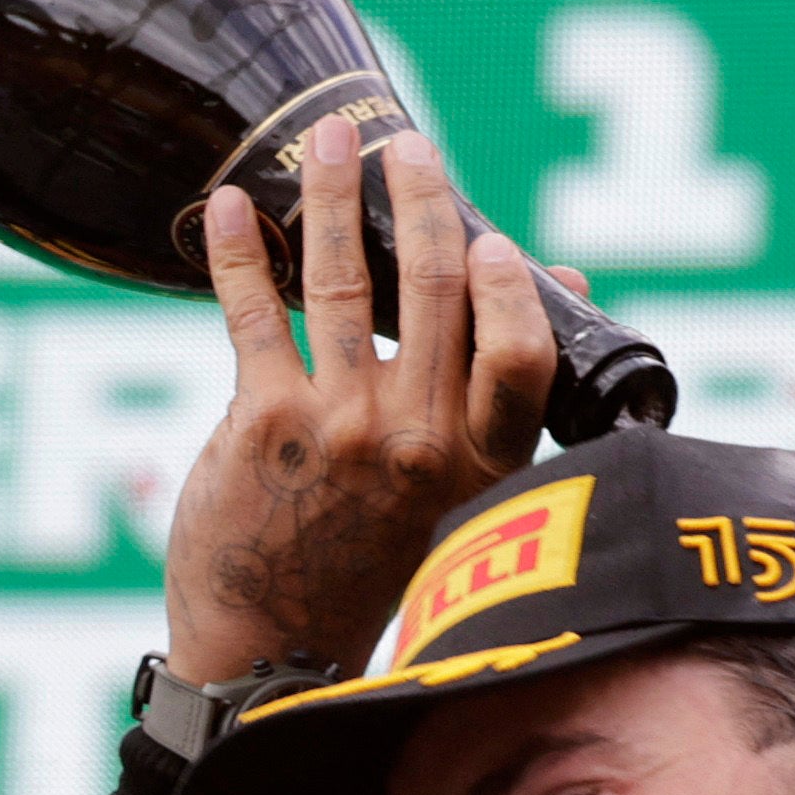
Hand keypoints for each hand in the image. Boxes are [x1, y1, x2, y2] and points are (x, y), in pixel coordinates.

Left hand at [159, 119, 580, 683]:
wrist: (272, 652)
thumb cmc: (372, 559)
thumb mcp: (459, 490)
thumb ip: (502, 389)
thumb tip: (562, 278)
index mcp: (479, 462)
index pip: (523, 358)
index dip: (511, 288)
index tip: (491, 235)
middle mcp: (417, 442)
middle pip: (435, 293)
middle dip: (421, 202)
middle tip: (406, 148)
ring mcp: (340, 429)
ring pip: (346, 284)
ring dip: (334, 198)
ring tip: (329, 142)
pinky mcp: (264, 424)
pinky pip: (257, 313)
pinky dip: (243, 252)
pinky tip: (232, 204)